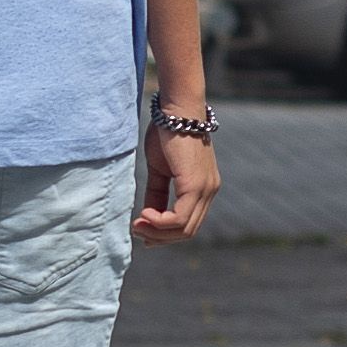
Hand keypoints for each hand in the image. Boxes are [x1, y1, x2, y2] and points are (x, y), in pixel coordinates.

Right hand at [137, 112, 218, 241]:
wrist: (176, 109)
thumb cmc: (167, 134)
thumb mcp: (159, 170)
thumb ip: (157, 194)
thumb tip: (148, 217)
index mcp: (203, 188)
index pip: (189, 223)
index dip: (165, 233)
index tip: (143, 231)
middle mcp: (209, 191)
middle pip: (187, 231)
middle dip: (160, 236)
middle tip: (137, 231)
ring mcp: (205, 189)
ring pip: (184, 228)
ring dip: (158, 232)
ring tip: (138, 224)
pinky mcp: (195, 184)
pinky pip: (179, 218)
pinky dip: (160, 222)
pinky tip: (145, 214)